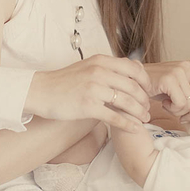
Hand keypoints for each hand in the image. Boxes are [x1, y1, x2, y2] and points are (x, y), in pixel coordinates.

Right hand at [25, 55, 151, 132]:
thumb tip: (133, 67)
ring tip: (144, 119)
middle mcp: (99, 72)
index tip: (149, 92)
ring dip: (139, 113)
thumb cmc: (64, 81)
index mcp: (101, 61)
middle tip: (148, 108)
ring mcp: (94, 89)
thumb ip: (109, 67)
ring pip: (127, 102)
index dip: (146, 82)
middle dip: (145, 100)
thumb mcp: (88, 66)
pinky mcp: (88, 106)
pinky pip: (114, 117)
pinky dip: (128, 124)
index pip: (134, 69)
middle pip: (133, 87)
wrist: (40, 91)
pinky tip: (134, 129)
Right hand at [144, 61, 189, 123]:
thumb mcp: (173, 91)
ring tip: (167, 104)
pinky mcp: (171, 78)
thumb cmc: (151, 89)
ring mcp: (180, 71)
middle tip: (180, 116)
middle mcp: (188, 67)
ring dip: (180, 112)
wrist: (130, 82)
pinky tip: (162, 101)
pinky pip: (182, 104)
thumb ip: (189, 95)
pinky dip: (172, 109)